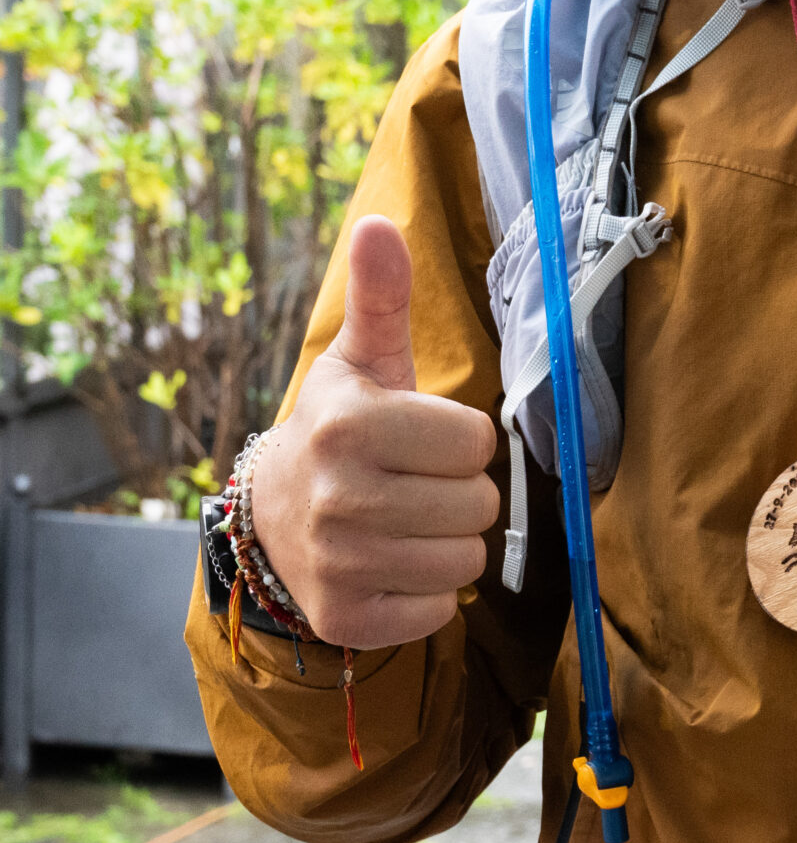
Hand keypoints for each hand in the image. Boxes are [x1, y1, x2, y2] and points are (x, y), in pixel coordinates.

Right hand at [249, 215, 499, 649]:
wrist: (272, 517)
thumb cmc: (341, 432)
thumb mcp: (362, 363)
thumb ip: (382, 297)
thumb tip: (379, 224)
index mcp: (349, 426)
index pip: (476, 441)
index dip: (460, 440)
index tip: (422, 440)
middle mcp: (338, 497)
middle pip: (478, 504)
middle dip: (459, 493)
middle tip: (415, 484)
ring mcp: (339, 564)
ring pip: (466, 561)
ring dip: (449, 543)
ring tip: (406, 522)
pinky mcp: (347, 618)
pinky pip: (439, 610)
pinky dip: (426, 593)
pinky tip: (391, 565)